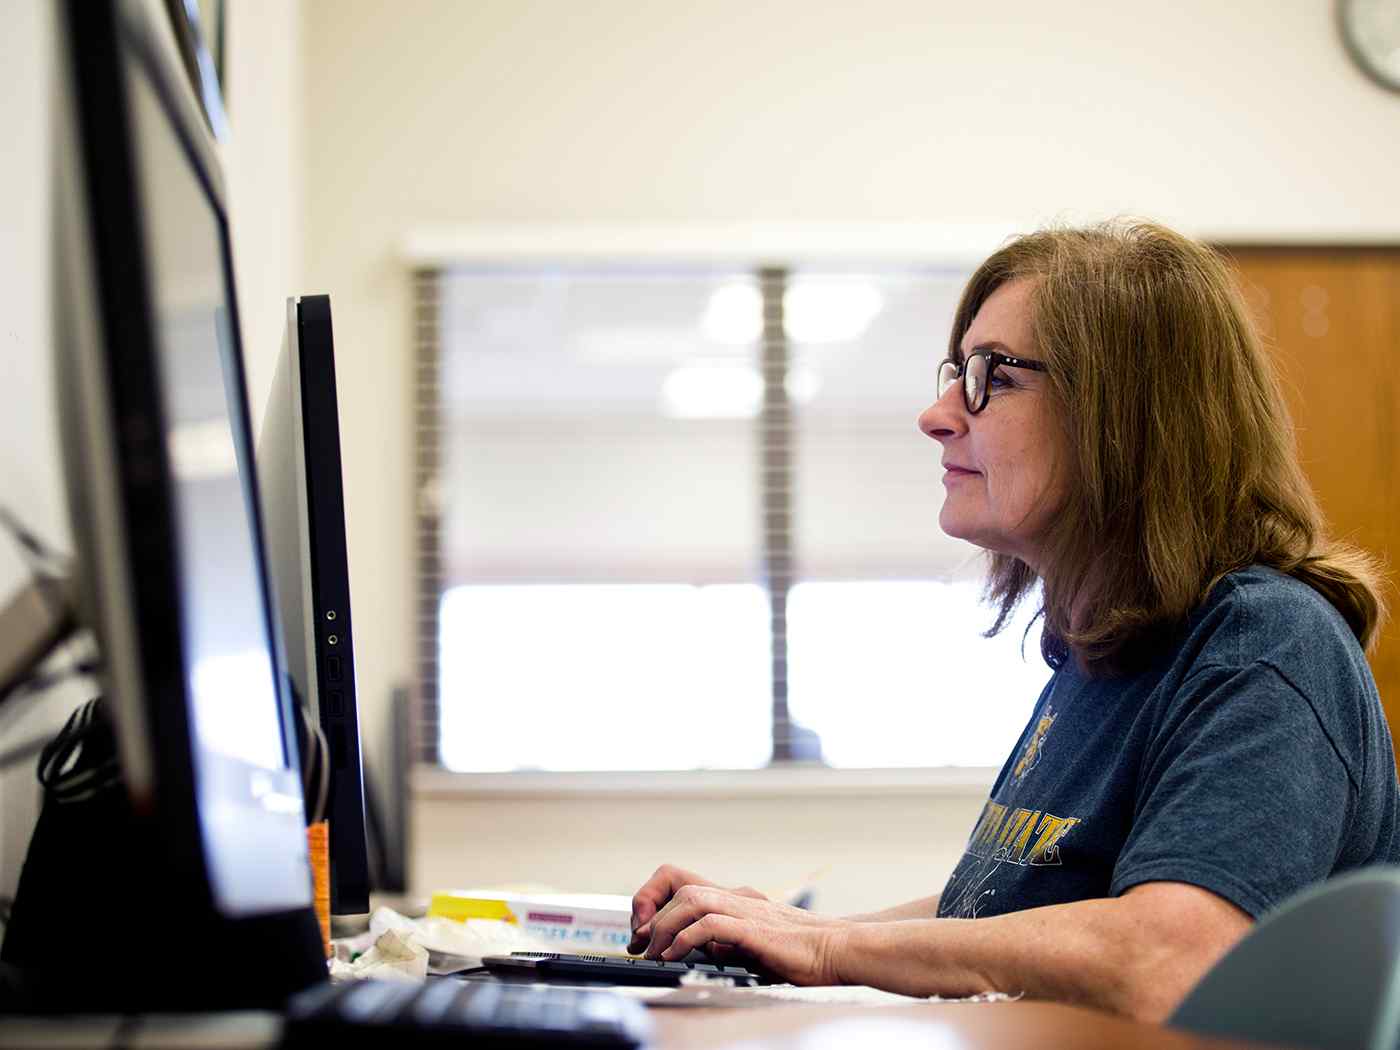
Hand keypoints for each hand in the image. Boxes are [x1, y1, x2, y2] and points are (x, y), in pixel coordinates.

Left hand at [643, 884, 852, 985]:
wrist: (839, 949)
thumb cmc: (803, 952)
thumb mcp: (756, 944)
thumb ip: (730, 942)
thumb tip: (703, 950)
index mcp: (738, 900)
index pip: (687, 887)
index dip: (660, 905)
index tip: (645, 934)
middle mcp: (739, 897)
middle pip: (681, 887)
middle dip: (652, 914)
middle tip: (639, 944)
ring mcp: (746, 909)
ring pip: (690, 899)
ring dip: (664, 924)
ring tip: (653, 951)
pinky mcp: (754, 928)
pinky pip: (709, 924)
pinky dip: (685, 937)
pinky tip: (674, 955)